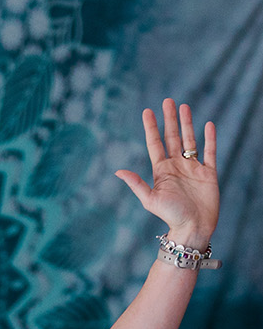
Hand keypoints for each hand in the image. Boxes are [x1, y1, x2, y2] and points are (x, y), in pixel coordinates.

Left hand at [114, 99, 218, 249]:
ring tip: (184, 106)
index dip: (151, 127)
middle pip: (172, 137)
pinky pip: (210, 151)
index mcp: (162, 171)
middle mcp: (176, 166)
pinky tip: (208, 125)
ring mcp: (193, 168)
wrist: (192, 228)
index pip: (155, 144)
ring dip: (187, 123)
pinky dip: (210, 138)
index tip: (147, 111)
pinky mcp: (208, 172)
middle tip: (167, 100)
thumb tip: (118, 171)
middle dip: (169, 119)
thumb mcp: (150, 200)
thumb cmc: (170, 216)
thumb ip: (136, 184)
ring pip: (190, 140)